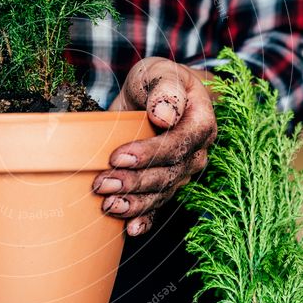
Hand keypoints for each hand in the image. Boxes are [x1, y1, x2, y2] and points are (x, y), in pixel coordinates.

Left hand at [93, 58, 216, 235]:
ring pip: (161, 193)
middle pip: (167, 174)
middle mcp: (196, 152)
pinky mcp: (165, 184)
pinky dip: (145, 220)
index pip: (178, 145)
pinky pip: (159, 207)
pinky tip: (130, 229)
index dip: (149, 154)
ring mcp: (182, 172)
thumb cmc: (156, 81)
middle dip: (133, 182)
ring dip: (133, 203)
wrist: (155, 95)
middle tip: (102, 184)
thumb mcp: (159, 72)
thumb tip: (164, 115)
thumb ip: (165, 89)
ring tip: (108, 205)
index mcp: (200, 123)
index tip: (118, 157)